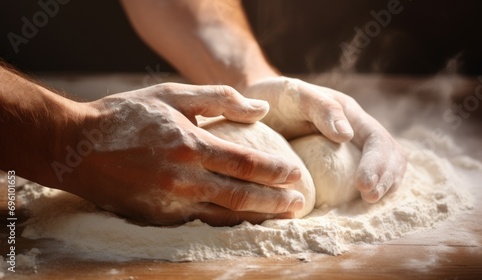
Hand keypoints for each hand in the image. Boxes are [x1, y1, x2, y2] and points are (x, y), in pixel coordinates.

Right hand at [57, 83, 303, 225]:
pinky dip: (226, 222)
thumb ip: (219, 99)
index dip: (276, 171)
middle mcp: (183, 178)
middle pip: (242, 195)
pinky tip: (243, 220)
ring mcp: (170, 202)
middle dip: (276, 201)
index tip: (297, 175)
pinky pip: (201, 222)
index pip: (246, 163)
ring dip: (257, 217)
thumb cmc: (126, 116)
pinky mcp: (158, 217)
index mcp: (189, 145)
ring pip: (224, 214)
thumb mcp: (172, 95)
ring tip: (282, 216)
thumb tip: (261, 109)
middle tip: (300, 204)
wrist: (76, 146)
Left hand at [243, 77, 406, 202]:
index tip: (364, 185)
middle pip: (390, 156)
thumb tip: (347, 135)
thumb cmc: (275, 98)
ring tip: (367, 202)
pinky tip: (353, 206)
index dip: (377, 164)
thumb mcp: (295, 95)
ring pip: (382, 169)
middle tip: (369, 197)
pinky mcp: (334, 166)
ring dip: (382, 187)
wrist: (253, 108)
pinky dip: (361, 194)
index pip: (378, 140)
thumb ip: (322, 109)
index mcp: (350, 115)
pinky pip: (355, 181)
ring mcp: (347, 150)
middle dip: (386, 178)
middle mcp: (355, 132)